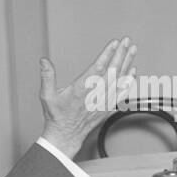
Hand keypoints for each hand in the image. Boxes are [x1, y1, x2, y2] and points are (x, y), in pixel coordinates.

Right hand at [39, 37, 137, 155]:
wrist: (65, 136)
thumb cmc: (56, 116)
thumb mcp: (46, 95)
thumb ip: (47, 76)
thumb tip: (44, 61)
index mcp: (81, 90)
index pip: (98, 67)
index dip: (107, 54)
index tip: (115, 43)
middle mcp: (94, 95)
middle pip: (112, 71)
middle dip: (121, 54)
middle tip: (127, 41)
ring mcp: (103, 102)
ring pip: (119, 80)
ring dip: (127, 64)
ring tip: (132, 50)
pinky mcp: (108, 108)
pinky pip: (122, 93)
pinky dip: (128, 82)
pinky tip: (132, 72)